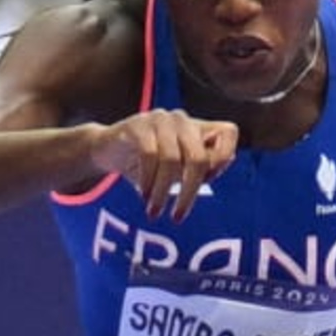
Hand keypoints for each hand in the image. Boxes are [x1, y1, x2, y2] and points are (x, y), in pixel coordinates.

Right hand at [93, 110, 241, 222]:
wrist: (106, 148)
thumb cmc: (146, 161)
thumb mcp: (176, 168)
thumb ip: (200, 166)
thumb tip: (224, 162)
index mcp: (198, 126)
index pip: (228, 132)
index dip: (222, 160)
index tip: (207, 182)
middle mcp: (182, 120)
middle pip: (198, 157)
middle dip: (189, 191)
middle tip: (177, 216)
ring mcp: (160, 120)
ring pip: (172, 159)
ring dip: (162, 191)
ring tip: (153, 211)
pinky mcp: (137, 126)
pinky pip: (149, 155)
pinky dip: (147, 180)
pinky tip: (142, 195)